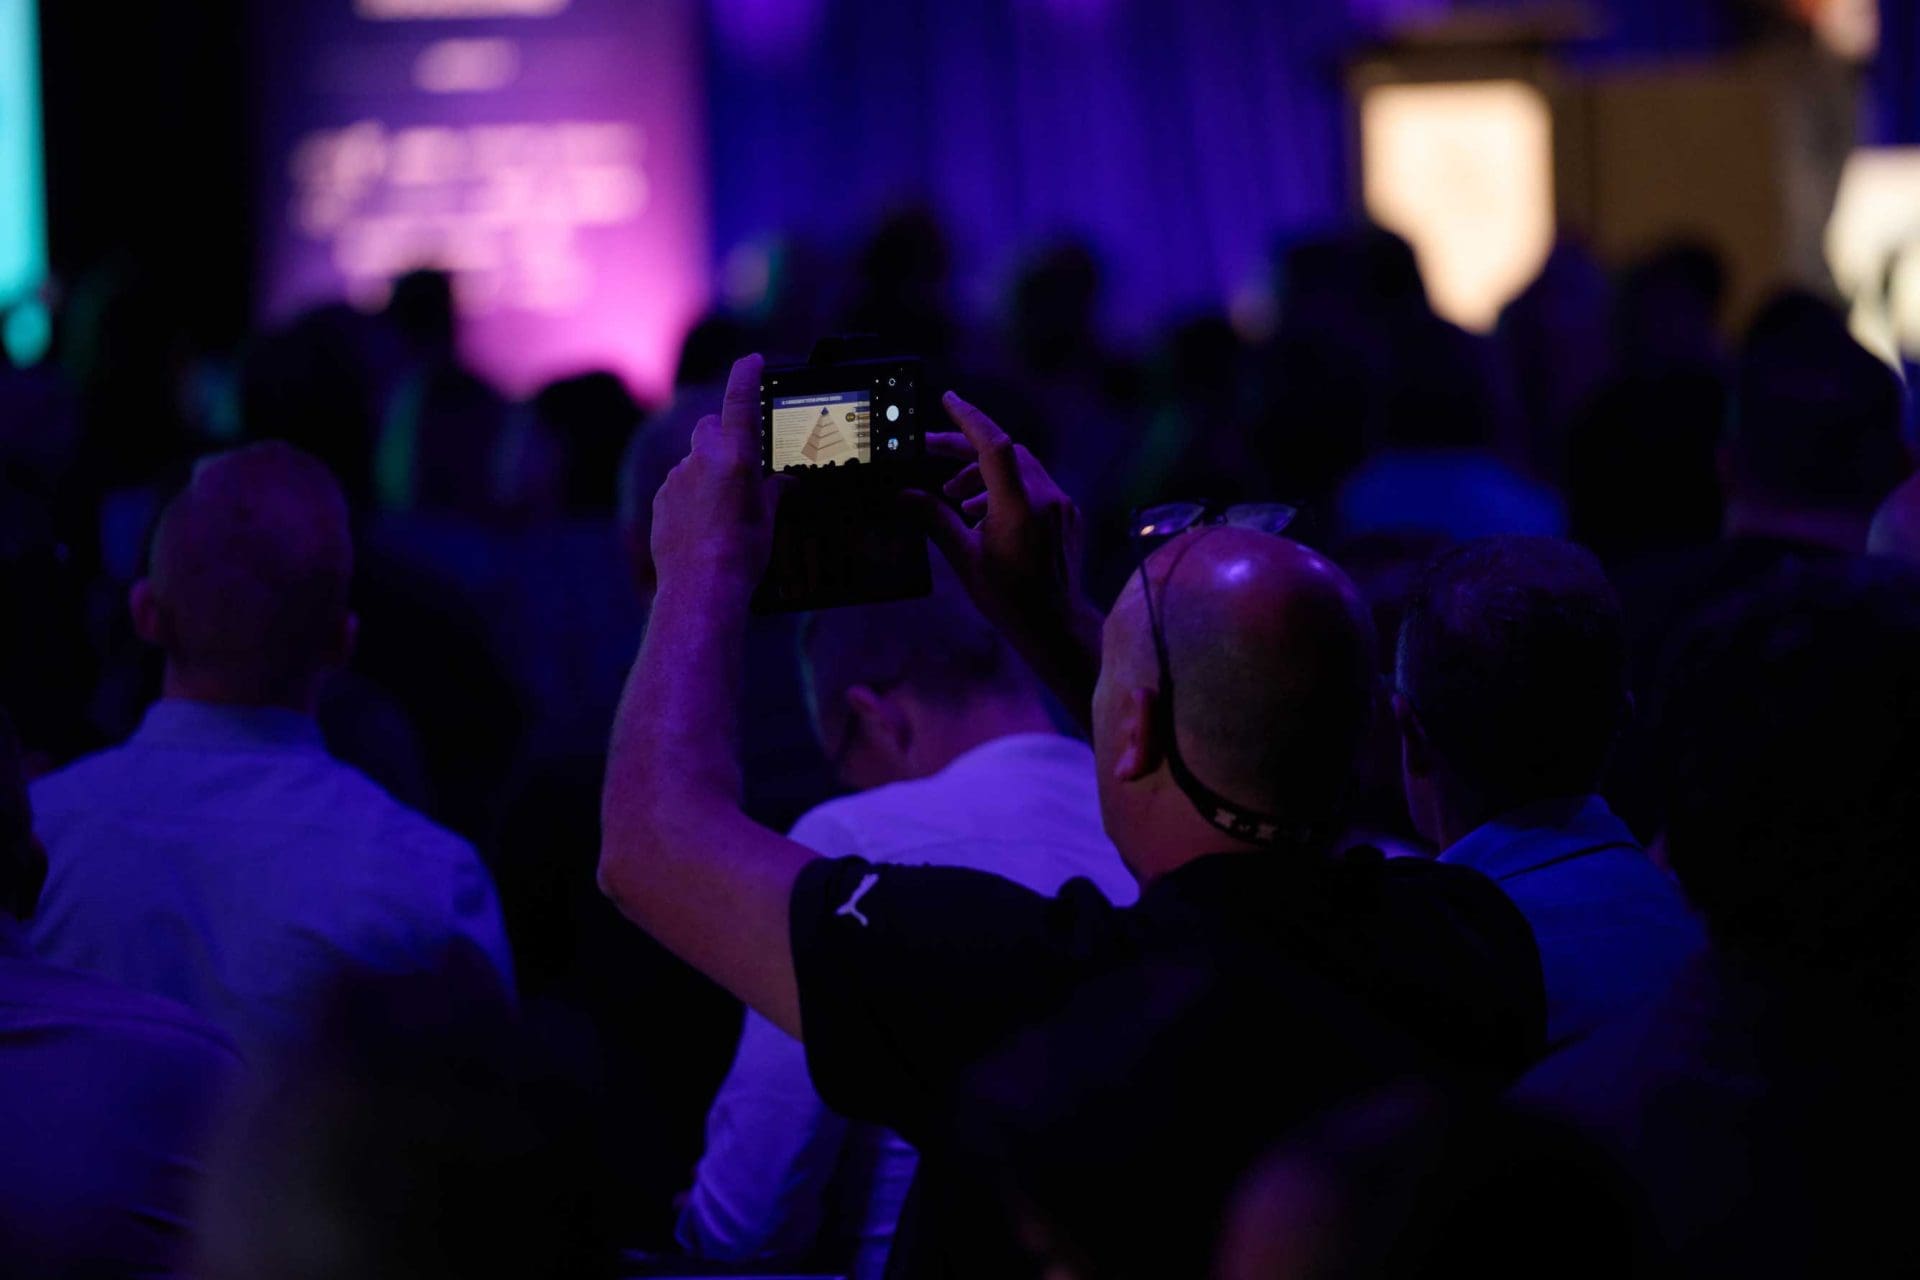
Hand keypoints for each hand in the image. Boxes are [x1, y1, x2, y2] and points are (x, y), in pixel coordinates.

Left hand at [650, 354, 779, 597]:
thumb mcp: (768, 519)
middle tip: (742, 461)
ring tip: (724, 509)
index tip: (751, 360)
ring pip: (693, 460)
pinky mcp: (660, 500)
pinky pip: (678, 485)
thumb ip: (774, 491)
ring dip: (707, 471)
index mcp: (735, 457)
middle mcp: (702, 459)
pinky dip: (690, 495)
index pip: (740, 400)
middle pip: (710, 426)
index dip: (746, 375)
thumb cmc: (742, 554)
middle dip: (724, 435)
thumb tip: (784, 482)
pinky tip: (703, 524)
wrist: (700, 586)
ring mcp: (677, 478)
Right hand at [913, 393, 1103, 725]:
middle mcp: (1045, 499)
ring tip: (953, 498)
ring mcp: (1061, 506)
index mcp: (1018, 508)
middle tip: (931, 453)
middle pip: (1004, 452)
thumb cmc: (1009, 599)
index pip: (994, 446)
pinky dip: (1006, 489)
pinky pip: (1035, 486)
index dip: (969, 419)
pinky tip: (983, 514)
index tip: (948, 400)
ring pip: (1019, 468)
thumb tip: (903, 496)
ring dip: (983, 474)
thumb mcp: (964, 559)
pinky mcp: (1068, 515)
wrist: (1056, 625)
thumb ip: (934, 520)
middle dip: (965, 450)